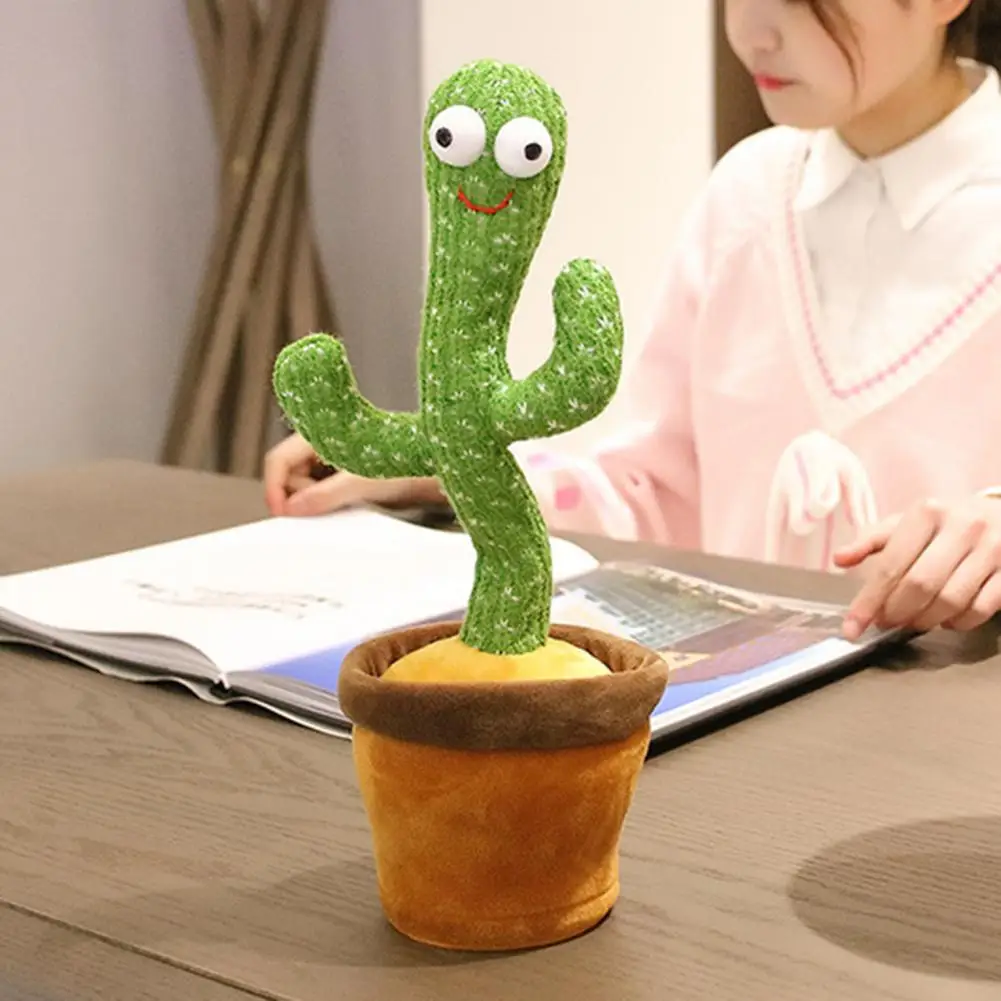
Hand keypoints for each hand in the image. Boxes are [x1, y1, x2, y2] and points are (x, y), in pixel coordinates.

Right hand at [263, 433, 446, 516]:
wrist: (431, 470)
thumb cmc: (403, 463)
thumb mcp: (361, 481)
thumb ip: (325, 495)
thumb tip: (294, 508)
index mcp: (318, 434)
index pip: (278, 461)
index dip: (274, 488)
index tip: (282, 513)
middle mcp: (319, 443)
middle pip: (287, 475)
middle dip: (296, 496)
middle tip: (316, 511)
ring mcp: (328, 459)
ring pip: (301, 485)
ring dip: (310, 501)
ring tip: (338, 505)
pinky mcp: (338, 475)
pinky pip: (317, 491)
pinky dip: (322, 502)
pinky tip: (341, 506)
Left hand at [833, 496, 1000, 638]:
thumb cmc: (945, 524)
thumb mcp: (907, 523)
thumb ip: (872, 541)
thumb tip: (840, 559)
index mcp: (927, 512)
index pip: (890, 565)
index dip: (868, 601)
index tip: (852, 628)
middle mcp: (962, 526)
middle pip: (920, 585)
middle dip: (897, 612)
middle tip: (886, 622)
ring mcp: (992, 548)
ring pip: (951, 601)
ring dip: (926, 620)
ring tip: (914, 621)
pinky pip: (980, 609)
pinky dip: (958, 622)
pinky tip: (946, 618)